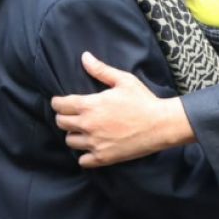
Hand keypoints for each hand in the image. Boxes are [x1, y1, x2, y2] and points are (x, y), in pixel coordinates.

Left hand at [52, 51, 193, 166]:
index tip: (60, 102)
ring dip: (73, 135)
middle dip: (63, 117)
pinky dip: (84, 155)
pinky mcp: (104, 158)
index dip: (57, 102)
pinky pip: (82, 161)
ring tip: (82, 130)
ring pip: (69, 141)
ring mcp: (95, 143)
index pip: (60, 105)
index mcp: (90, 105)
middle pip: (61, 123)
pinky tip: (91, 147)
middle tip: (71, 115)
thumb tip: (84, 57)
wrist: (160, 125)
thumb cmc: (143, 100)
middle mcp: (88, 125)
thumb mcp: (123, 80)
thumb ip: (101, 70)